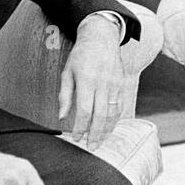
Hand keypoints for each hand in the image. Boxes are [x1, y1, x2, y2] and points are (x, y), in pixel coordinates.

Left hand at [58, 14, 123, 141]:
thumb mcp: (67, 72)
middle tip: (91, 147)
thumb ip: (65, 95)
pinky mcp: (122, 83)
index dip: (80, 127)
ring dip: (107, 129)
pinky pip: (120, 106)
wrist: (101, 37)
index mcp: (86, 80)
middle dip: (95, 134)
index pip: (85, 111)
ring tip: (100, 141)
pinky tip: (109, 127)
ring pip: (113, 113)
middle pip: (100, 115)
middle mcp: (102, 83)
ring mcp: (114, 84)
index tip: (75, 137)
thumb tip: (63, 116)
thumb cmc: (81, 55)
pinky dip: (115, 119)